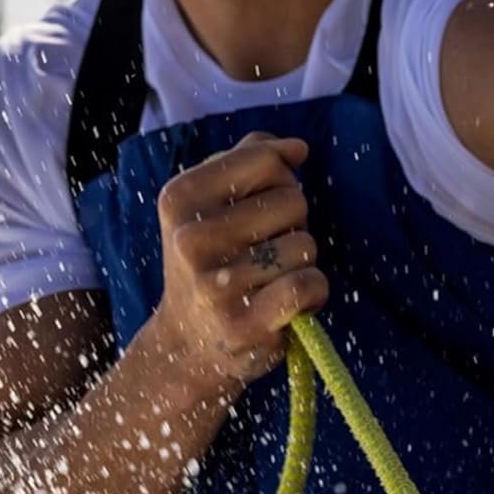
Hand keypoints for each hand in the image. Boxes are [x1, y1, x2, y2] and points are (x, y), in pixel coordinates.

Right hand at [151, 132, 327, 385]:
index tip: (262, 205)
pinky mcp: (247, 323)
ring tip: (270, 279)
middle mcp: (191, 239)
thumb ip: (249, 161)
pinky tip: (291, 302)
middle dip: (293, 222)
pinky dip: (314, 292)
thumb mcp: (210, 204)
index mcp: (180, 199)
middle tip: (263, 251)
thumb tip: (297, 148)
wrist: (187, 345)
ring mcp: (217, 284)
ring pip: (305, 244)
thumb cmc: (211, 262)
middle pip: (293, 200)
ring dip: (301, 261)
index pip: (265, 160)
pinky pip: (310, 283)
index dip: (281, 179)